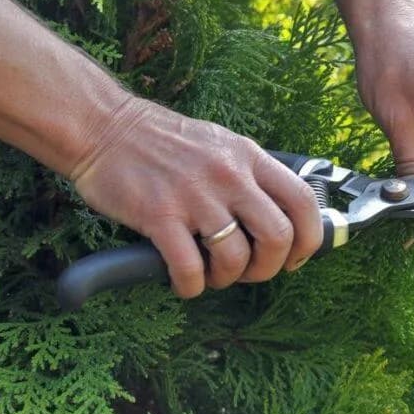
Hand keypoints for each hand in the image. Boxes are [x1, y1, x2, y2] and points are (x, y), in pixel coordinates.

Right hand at [70, 98, 322, 297]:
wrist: (104, 127)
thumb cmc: (165, 142)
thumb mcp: (222, 145)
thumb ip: (252, 175)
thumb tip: (282, 216)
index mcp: (250, 157)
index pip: (303, 201)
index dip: (309, 239)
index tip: (296, 257)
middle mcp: (230, 175)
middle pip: (278, 236)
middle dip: (270, 267)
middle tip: (251, 272)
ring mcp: (195, 196)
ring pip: (237, 257)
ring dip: (228, 278)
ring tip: (213, 275)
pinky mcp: (160, 215)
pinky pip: (190, 268)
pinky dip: (192, 286)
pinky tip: (186, 282)